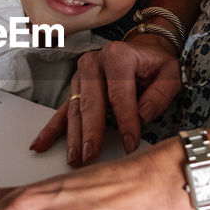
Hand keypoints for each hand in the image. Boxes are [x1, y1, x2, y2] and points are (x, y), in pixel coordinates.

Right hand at [31, 37, 181, 166]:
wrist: (141, 50)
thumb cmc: (154, 65)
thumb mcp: (169, 72)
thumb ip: (160, 93)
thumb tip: (142, 115)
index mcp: (118, 56)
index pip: (120, 94)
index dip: (125, 121)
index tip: (129, 144)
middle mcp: (94, 63)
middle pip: (91, 102)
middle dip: (91, 132)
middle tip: (90, 155)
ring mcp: (81, 76)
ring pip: (75, 110)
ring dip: (73, 136)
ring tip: (74, 159)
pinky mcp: (75, 89)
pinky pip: (63, 111)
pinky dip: (52, 129)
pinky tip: (40, 144)